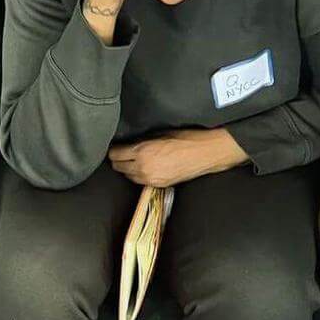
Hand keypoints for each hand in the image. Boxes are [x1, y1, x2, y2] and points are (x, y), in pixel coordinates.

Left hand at [109, 129, 245, 188]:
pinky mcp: (159, 185)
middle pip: (118, 167)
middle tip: (122, 152)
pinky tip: (145, 167)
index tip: (116, 146)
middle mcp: (143, 168)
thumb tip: (131, 142)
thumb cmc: (186, 138)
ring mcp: (150, 179)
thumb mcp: (160, 134)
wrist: (205, 153)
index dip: (114, 150)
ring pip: (128, 176)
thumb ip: (143, 141)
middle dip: (118, 160)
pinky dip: (139, 175)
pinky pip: (140, 181)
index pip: (115, 155)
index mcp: (142, 152)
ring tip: (133, 160)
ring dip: (128, 169)